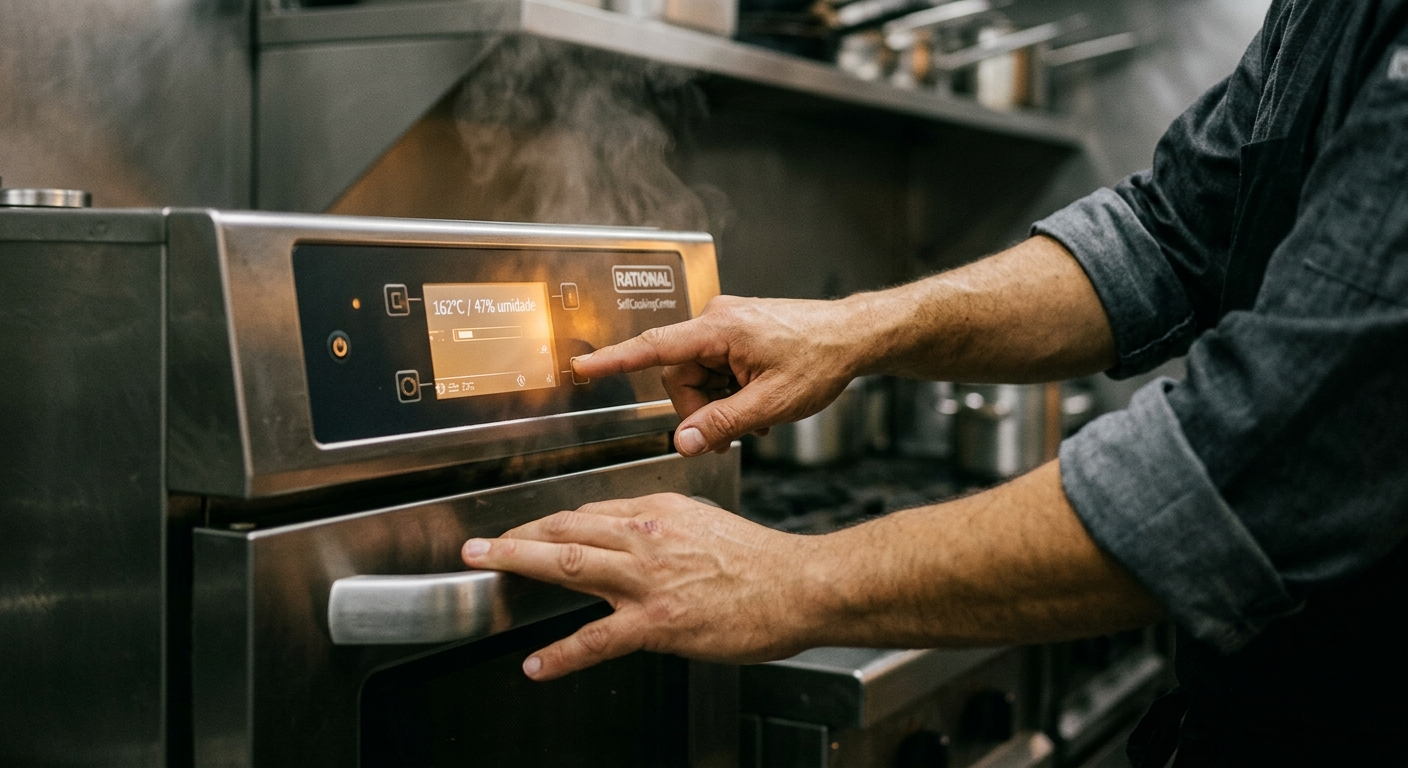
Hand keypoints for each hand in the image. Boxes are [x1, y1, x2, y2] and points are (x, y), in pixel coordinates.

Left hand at [460, 493, 819, 680]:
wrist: (801, 585)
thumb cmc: (764, 562)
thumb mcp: (707, 524)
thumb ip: (666, 529)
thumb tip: (636, 537)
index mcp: (660, 510)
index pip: (590, 511)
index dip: (551, 522)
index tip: (529, 529)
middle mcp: (647, 536)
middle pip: (566, 528)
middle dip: (516, 534)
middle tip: (480, 542)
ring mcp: (649, 578)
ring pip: (569, 563)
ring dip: (518, 563)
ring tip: (484, 567)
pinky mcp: (658, 621)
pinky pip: (597, 638)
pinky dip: (562, 653)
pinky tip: (538, 664)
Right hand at [571, 295, 871, 455]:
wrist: (855, 336)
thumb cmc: (821, 359)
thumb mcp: (770, 404)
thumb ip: (721, 424)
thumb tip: (682, 443)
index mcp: (719, 330)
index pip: (654, 347)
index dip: (615, 360)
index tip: (583, 367)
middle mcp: (717, 320)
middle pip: (679, 375)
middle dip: (701, 408)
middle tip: (734, 431)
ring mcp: (727, 324)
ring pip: (697, 376)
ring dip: (719, 402)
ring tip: (756, 416)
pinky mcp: (737, 332)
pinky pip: (715, 368)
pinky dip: (730, 391)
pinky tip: (757, 401)